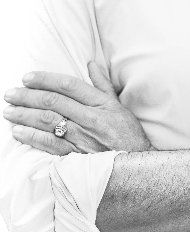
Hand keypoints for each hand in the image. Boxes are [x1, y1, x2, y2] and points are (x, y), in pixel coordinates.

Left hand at [3, 63, 154, 155]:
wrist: (136, 167)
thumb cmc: (128, 135)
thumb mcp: (118, 106)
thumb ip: (102, 85)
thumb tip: (91, 64)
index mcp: (101, 104)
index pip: (69, 85)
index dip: (46, 79)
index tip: (27, 77)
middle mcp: (91, 119)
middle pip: (53, 102)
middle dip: (28, 96)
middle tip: (10, 93)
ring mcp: (83, 139)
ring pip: (48, 121)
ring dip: (25, 115)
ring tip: (9, 110)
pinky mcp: (76, 157)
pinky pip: (49, 144)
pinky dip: (31, 137)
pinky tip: (18, 131)